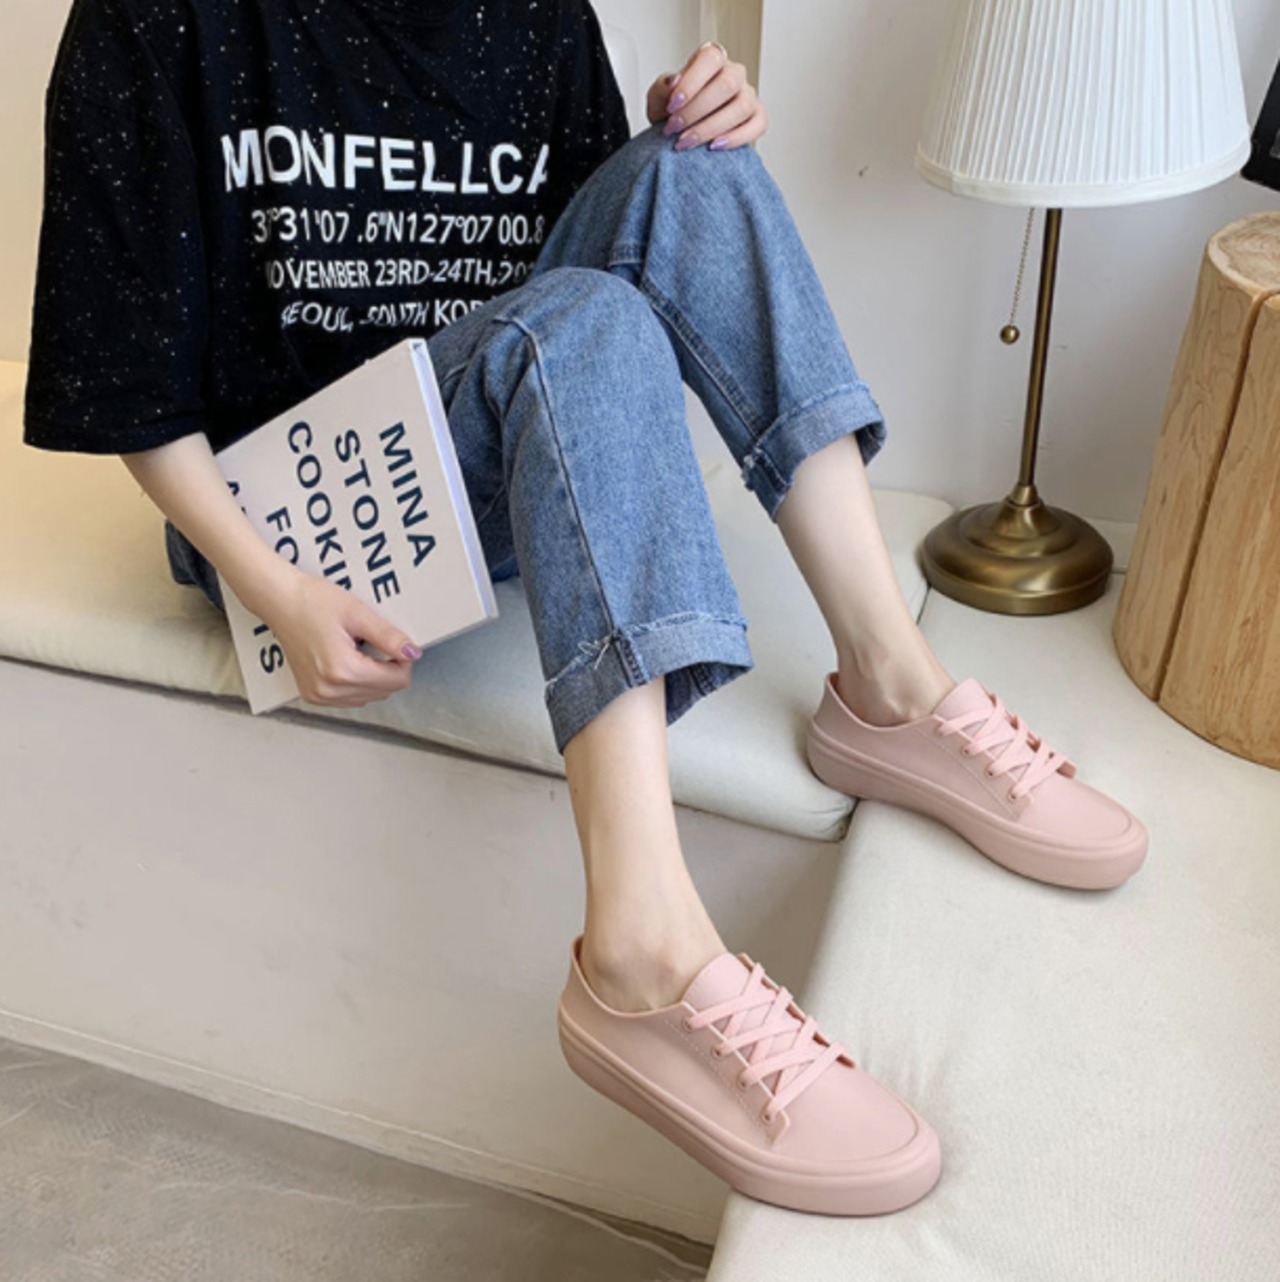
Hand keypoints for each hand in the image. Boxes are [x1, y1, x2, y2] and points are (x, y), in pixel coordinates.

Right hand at [264, 570, 419, 707]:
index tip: (396, 643)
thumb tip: (412, 652)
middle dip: (388, 668)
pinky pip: (350, 698)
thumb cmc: (311, 602)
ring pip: (369, 697)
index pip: (396, 681)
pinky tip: (348, 660)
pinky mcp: (313, 695)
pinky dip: (357, 683)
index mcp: (342, 671)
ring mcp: (319, 696)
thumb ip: (388, 637)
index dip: (403, 660)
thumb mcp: (358, 614)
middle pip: (384, 691)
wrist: (280, 602)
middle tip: (374, 642)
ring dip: (373, 677)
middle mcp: (328, 689)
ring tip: (357, 649)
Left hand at [645, 40, 767, 152]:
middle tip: (673, 128)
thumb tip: (673, 81)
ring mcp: (748, 95)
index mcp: (711, 60)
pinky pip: (757, 125)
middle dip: (697, 110)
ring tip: (686, 142)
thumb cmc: (672, 112)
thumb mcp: (659, 98)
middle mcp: (734, 73)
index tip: (671, 105)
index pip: (710, 59)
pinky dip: (736, 138)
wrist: (680, 135)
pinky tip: (713, 146)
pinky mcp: (757, 118)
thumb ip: (662, 87)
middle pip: (727, 84)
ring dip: (711, 127)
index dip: (692, 82)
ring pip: (742, 106)